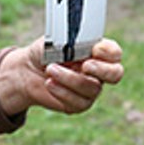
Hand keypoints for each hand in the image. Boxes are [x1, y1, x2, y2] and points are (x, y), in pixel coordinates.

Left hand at [0, 37, 123, 114]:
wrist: (27, 70)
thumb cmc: (44, 51)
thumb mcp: (55, 40)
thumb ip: (71, 42)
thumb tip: (80, 47)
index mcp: (97, 52)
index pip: (114, 53)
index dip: (108, 52)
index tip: (94, 49)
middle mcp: (98, 71)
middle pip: (116, 74)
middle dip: (102, 70)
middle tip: (85, 65)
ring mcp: (91, 89)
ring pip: (92, 89)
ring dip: (70, 79)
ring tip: (50, 70)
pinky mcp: (79, 104)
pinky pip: (78, 103)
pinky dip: (62, 92)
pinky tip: (49, 84)